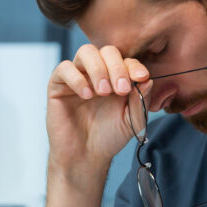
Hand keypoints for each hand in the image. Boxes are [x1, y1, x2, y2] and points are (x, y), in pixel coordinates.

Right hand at [46, 44, 151, 172]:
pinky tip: (86, 95)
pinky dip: (77, 78)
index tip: (141, 77)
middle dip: (117, 67)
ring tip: (103, 92)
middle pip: (107, 51)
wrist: (85, 156)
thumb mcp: (132, 120)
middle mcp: (97, 73)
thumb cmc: (109, 138)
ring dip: (98, 69)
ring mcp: (78, 77)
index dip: (134, 66)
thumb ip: (141, 99)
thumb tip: (147, 78)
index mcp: (117, 78)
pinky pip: (64, 68)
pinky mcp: (58, 85)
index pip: (126, 60)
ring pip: (86, 52)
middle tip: (121, 89)